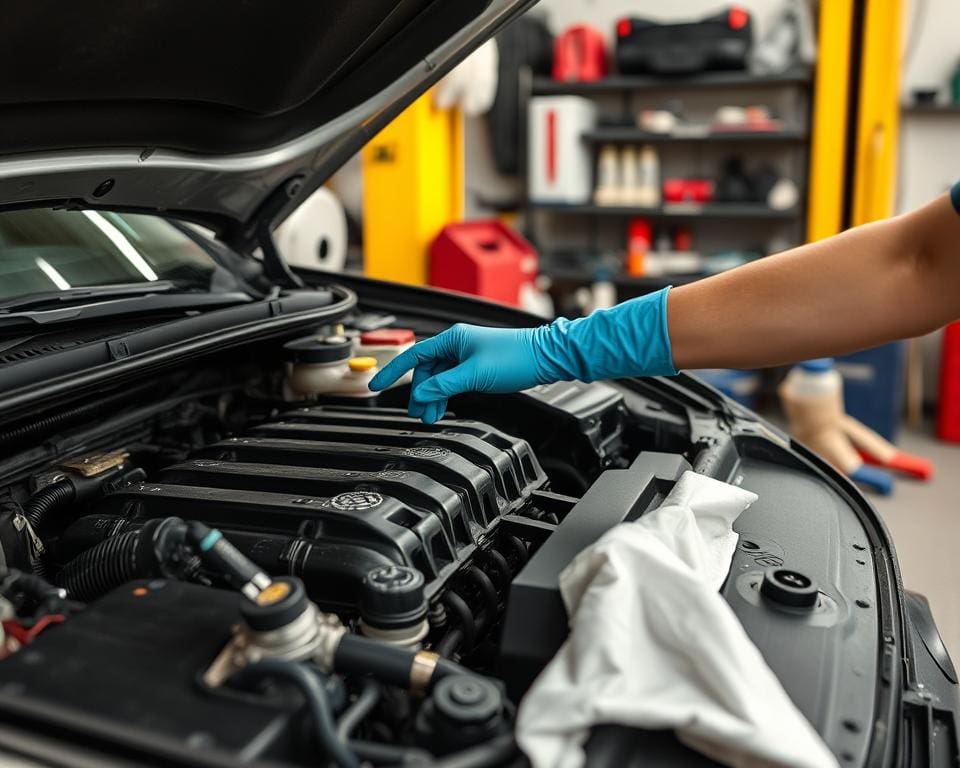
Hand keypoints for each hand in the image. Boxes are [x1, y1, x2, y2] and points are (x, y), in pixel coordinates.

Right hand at [369, 324, 548, 423]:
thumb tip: (421, 394)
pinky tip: (444, 406)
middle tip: (419, 414)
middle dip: (420, 394)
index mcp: (451, 339)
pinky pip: (452, 380)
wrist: (546, 356)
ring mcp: (466, 355)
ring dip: (433, 397)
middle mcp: (456, 344)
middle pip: (426, 371)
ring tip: (432, 416)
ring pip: (439, 377)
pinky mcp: (476, 365)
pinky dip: (446, 394)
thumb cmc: (515, 357)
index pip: (413, 355)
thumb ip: (444, 385)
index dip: (393, 371)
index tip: (376, 384)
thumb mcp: (474, 375)